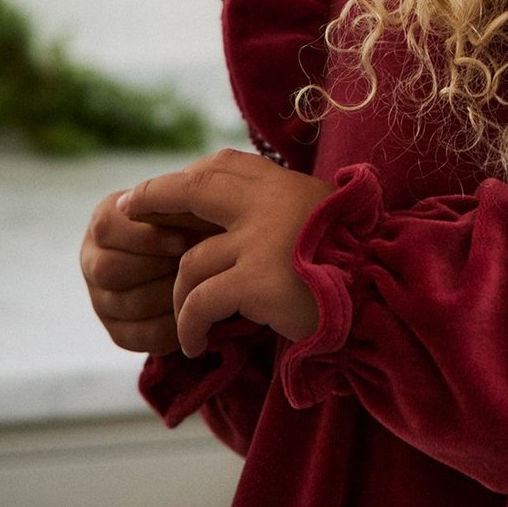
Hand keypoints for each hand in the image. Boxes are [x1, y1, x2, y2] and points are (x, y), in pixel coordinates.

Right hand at [80, 189, 203, 355]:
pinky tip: (196, 314)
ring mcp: (102, 300)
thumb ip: (180, 202)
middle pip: (110, 270)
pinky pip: (141, 336)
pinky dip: (171, 327)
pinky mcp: (119, 331)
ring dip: (167, 296)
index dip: (145, 237)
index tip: (183, 241)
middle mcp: (94, 261)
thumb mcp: (182, 203)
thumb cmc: (191, 220)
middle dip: (156, 268)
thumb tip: (196, 208)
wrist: (195, 255)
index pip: (107, 228)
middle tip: (194, 266)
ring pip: (127, 305)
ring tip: (200, 287)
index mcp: (105, 222)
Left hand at [117, 149, 334, 357]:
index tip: (162, 189)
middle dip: (155, 198)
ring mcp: (259, 240)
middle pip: (193, 189)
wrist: (380, 293)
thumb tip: (240, 213)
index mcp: (284, 184)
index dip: (186, 177)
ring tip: (185, 323)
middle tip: (127, 211)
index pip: (223, 164)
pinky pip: (199, 303)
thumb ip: (282, 208)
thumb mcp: (320, 214)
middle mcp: (267, 203)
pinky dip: (189, 326)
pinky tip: (195, 342)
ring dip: (179, 297)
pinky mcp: (254, 282)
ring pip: (190, 262)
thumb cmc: (354, 259)